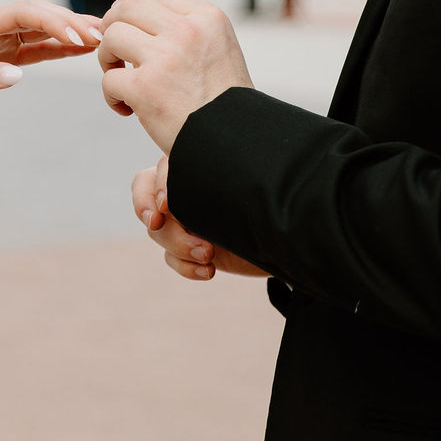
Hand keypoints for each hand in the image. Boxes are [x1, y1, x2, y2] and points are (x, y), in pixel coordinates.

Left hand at [0, 1, 101, 129]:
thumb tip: (15, 74)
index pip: (20, 13)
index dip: (53, 20)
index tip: (80, 37)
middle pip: (35, 15)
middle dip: (69, 21)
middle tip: (102, 38)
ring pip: (38, 29)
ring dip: (68, 32)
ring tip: (101, 39)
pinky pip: (33, 49)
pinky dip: (58, 48)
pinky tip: (80, 51)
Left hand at [97, 0, 251, 153]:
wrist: (235, 143)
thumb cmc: (223, 104)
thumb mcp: (218, 49)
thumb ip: (186, 30)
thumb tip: (131, 18)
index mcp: (208, 18)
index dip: (136, 15)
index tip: (134, 36)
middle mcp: (187, 30)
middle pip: (127, 7)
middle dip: (114, 28)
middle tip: (117, 54)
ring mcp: (165, 57)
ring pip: (111, 37)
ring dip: (108, 59)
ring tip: (124, 81)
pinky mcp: (145, 87)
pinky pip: (109, 79)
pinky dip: (112, 96)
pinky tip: (128, 109)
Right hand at [131, 157, 265, 280]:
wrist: (292, 238)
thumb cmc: (268, 206)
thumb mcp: (236, 193)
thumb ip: (204, 186)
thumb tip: (175, 192)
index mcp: (191, 169)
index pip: (150, 177)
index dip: (149, 194)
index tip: (165, 207)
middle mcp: (183, 193)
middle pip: (149, 208)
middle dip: (165, 226)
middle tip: (177, 239)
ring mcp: (185, 221)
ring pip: (158, 234)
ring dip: (179, 246)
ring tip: (208, 255)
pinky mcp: (191, 248)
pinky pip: (171, 258)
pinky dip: (186, 266)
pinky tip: (209, 271)